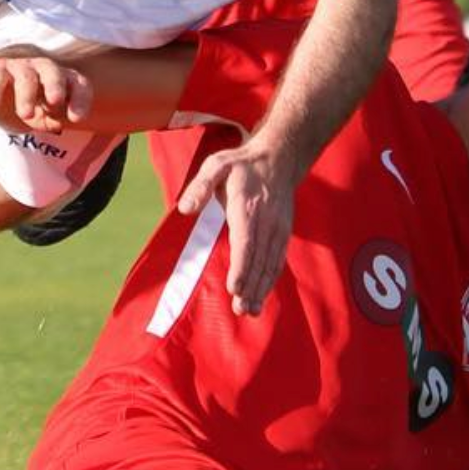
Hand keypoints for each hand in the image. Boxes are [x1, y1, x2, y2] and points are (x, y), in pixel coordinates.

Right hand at [0, 50, 92, 134]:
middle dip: (55, 86)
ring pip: (26, 76)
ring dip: (26, 95)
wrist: (4, 94)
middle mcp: (46, 69)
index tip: (76, 119)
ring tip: (26, 114)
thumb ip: (53, 120)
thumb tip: (57, 124)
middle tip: (55, 101)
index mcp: (66, 80)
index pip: (79, 85)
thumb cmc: (36, 107)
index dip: (80, 100)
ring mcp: (23, 67)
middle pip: (53, 73)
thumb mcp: (47, 118)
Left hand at [177, 139, 296, 315]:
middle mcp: (267, 221)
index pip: (246, 242)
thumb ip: (200, 186)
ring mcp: (278, 229)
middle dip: (251, 287)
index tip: (234, 288)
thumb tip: (185, 209)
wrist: (279, 159)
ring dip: (261, 289)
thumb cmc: (242, 165)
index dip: (241, 267)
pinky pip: (278, 260)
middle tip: (240, 309)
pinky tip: (262, 296)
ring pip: (270, 263)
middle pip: (259, 259)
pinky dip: (270, 280)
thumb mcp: (216, 165)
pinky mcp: (284, 233)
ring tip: (250, 310)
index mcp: (247, 207)